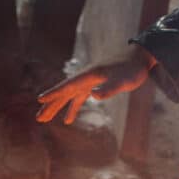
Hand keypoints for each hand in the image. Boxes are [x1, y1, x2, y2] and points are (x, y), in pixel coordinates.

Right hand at [36, 44, 156, 124]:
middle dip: (51, 105)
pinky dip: (72, 107)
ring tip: (45, 119)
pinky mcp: (95, 85)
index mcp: (88, 75)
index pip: (67, 86)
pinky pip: (78, 98)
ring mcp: (89, 81)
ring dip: (57, 107)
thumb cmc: (131, 69)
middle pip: (64, 93)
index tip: (40, 100)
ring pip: (68, 96)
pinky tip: (68, 119)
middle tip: (39, 118)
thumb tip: (93, 95)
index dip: (54, 93)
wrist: (139, 58)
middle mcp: (85, 78)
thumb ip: (108, 89)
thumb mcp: (123, 81)